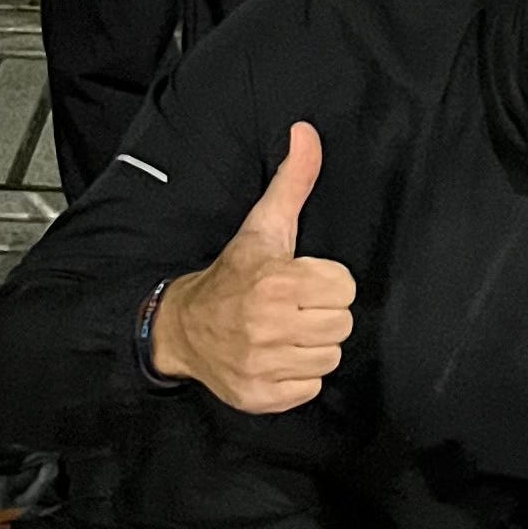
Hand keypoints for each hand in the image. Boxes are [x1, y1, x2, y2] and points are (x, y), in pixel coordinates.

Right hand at [147, 124, 356, 412]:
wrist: (182, 328)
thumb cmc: (232, 275)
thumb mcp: (263, 226)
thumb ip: (293, 181)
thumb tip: (306, 132)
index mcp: (275, 281)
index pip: (344, 287)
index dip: (327, 282)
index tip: (303, 280)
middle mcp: (268, 325)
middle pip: (341, 324)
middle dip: (322, 314)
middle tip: (295, 307)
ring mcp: (262, 365)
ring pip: (328, 358)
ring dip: (311, 346)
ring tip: (285, 331)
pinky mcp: (259, 396)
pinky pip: (309, 389)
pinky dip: (297, 378)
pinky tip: (276, 358)